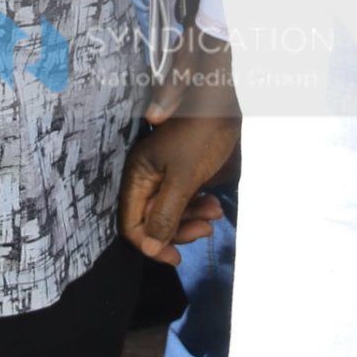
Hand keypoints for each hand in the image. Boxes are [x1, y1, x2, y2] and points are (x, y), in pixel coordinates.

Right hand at [120, 36, 239, 264]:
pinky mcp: (181, 173)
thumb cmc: (202, 133)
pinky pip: (183, 200)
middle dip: (177, 231)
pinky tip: (214, 204)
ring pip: (170, 212)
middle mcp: (146, 178)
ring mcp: (164, 175)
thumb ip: (165, 214)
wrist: (224, 99)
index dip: (151, 244)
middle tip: (205, 229)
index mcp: (138, 175)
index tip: (176, 257)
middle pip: (152, 222)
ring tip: (215, 211)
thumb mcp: (184, 178)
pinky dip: (197, 207)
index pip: (132, 224)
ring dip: (191, 218)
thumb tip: (149, 248)